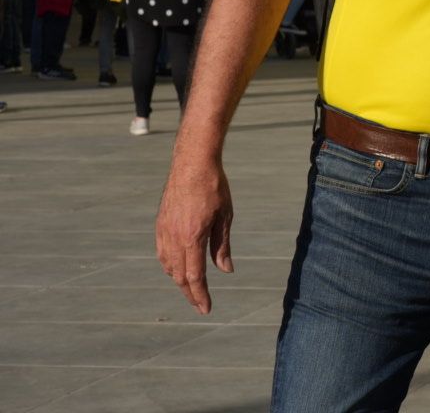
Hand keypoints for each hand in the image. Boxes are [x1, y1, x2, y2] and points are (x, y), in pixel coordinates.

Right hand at [155, 156, 234, 314]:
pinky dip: (169, 266)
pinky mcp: (160, 224)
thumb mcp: (225, 216)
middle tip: (201, 304)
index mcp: (192, 237)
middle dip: (190, 292)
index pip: (194, 276)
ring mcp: (164, 231)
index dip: (200, 295)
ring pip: (168, 266)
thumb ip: (222, 246)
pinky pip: (162, 253)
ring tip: (192, 288)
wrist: (192, 164)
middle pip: (179, 275)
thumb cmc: (214, 188)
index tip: (206, 308)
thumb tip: (225, 270)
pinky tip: (176, 268)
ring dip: (179, 280)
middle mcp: (174, 238)